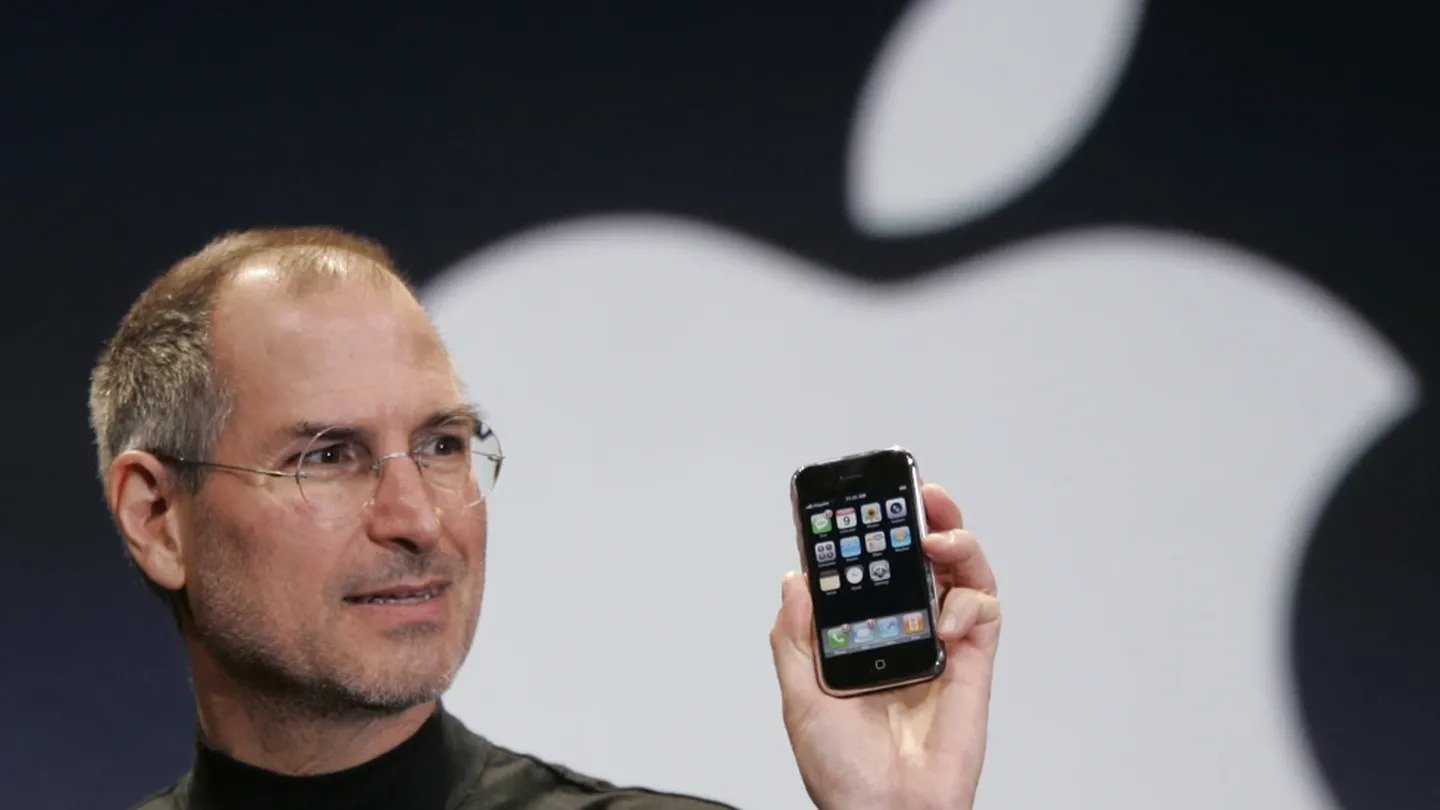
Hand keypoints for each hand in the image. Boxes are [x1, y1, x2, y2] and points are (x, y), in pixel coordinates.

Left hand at [771, 483, 1000, 809]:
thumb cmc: (843, 773)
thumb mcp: (800, 699)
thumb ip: (796, 638)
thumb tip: (797, 579)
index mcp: (860, 637)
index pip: (869, 571)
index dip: (870, 534)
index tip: (863, 503)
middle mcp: (903, 635)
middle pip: (921, 561)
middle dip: (923, 520)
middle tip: (918, 497)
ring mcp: (940, 647)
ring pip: (960, 576)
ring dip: (956, 543)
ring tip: (938, 535)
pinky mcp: (973, 666)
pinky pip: (983, 615)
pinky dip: (972, 600)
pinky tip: (950, 612)